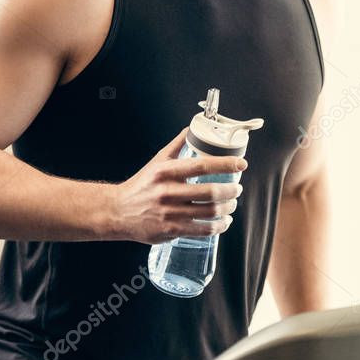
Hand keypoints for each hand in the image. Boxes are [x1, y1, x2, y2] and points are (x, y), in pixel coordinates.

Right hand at [110, 127, 246, 243]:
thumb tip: (192, 128)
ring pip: (209, 212)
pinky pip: (202, 230)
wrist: (118, 211)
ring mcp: (170, 213)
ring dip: (227, 209)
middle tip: (237, 189)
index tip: (241, 164)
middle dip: (230, 191)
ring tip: (231, 205)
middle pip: (210, 192)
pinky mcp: (171, 230)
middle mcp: (168, 192)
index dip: (225, 164)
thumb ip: (177, 145)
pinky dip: (218, 226)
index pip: (202, 165)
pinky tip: (223, 222)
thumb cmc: (141, 185)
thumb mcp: (157, 161)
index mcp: (166, 172)